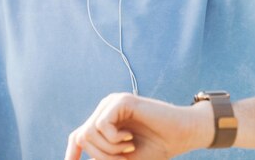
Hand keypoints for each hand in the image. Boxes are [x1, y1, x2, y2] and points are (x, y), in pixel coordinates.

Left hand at [64, 93, 213, 159]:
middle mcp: (105, 110)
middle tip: (124, 156)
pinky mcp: (121, 101)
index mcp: (106, 122)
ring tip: (128, 148)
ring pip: (89, 131)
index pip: (78, 136)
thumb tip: (88, 159)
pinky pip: (102, 124)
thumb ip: (107, 158)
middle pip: (83, 136)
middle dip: (100, 155)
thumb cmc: (157, 147)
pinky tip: (129, 139)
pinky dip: (113, 139)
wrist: (183, 135)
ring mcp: (112, 103)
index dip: (71, 152)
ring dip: (108, 149)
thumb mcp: (126, 158)